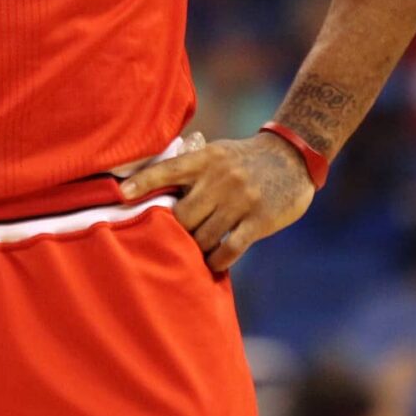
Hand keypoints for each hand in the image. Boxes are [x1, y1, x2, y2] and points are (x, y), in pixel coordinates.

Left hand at [118, 132, 314, 272]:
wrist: (293, 158)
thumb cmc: (245, 158)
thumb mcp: (217, 152)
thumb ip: (191, 168)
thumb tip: (153, 187)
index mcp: (206, 159)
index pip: (168, 170)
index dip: (144, 182)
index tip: (122, 194)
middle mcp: (220, 179)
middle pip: (183, 215)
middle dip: (175, 231)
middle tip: (170, 240)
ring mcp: (240, 200)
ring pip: (204, 236)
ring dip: (196, 248)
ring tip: (192, 253)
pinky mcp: (259, 221)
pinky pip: (229, 249)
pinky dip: (217, 260)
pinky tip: (213, 263)